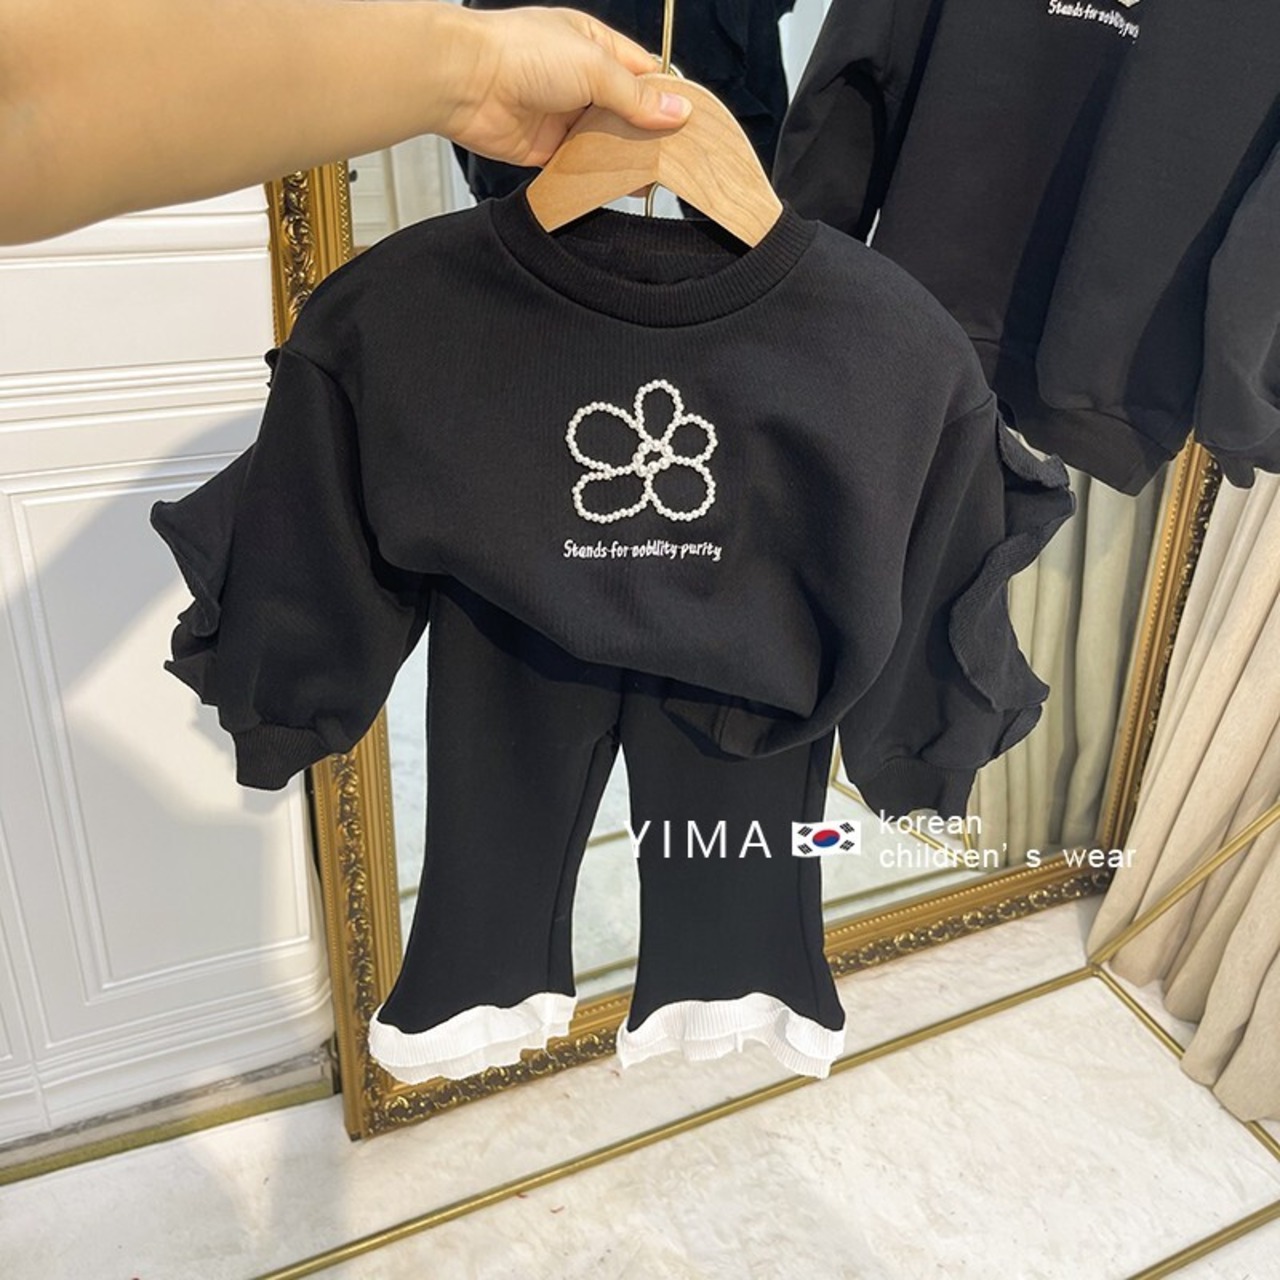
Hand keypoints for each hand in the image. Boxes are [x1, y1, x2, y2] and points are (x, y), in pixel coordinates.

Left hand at [441, 5, 692, 166]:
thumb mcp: (593, 66)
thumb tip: (678, 111)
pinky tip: (620, 187)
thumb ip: (636, 96)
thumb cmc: (521, 53)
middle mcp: (580, 80)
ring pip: (607, 142)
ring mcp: (564, 116)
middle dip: (650, 134)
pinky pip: (581, 166)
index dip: (667, 98)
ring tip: (656, 177)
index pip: (643, 74)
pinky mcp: (547, 149)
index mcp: (594, 46)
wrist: (465, 82)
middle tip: (677, 158)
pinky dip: (598, 176)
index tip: (690, 124)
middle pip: (628, 112)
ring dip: (626, 158)